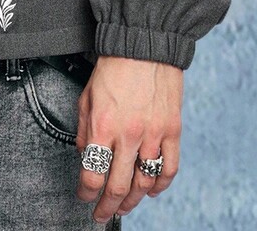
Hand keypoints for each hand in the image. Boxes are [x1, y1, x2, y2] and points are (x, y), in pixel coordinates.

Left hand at [75, 55, 181, 223]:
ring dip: (132, 201)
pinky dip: (160, 185)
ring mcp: (153, 134)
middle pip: (118, 186)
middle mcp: (128, 134)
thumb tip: (85, 155)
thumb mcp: (87, 95)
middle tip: (101, 215)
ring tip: (123, 207)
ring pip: (144, 183)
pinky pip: (168, 168)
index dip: (86, 192)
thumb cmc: (114, 65)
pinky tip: (150, 190)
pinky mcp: (172, 130)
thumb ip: (84, 129)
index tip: (83, 197)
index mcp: (103, 125)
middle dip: (107, 206)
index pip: (93, 173)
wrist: (144, 42)